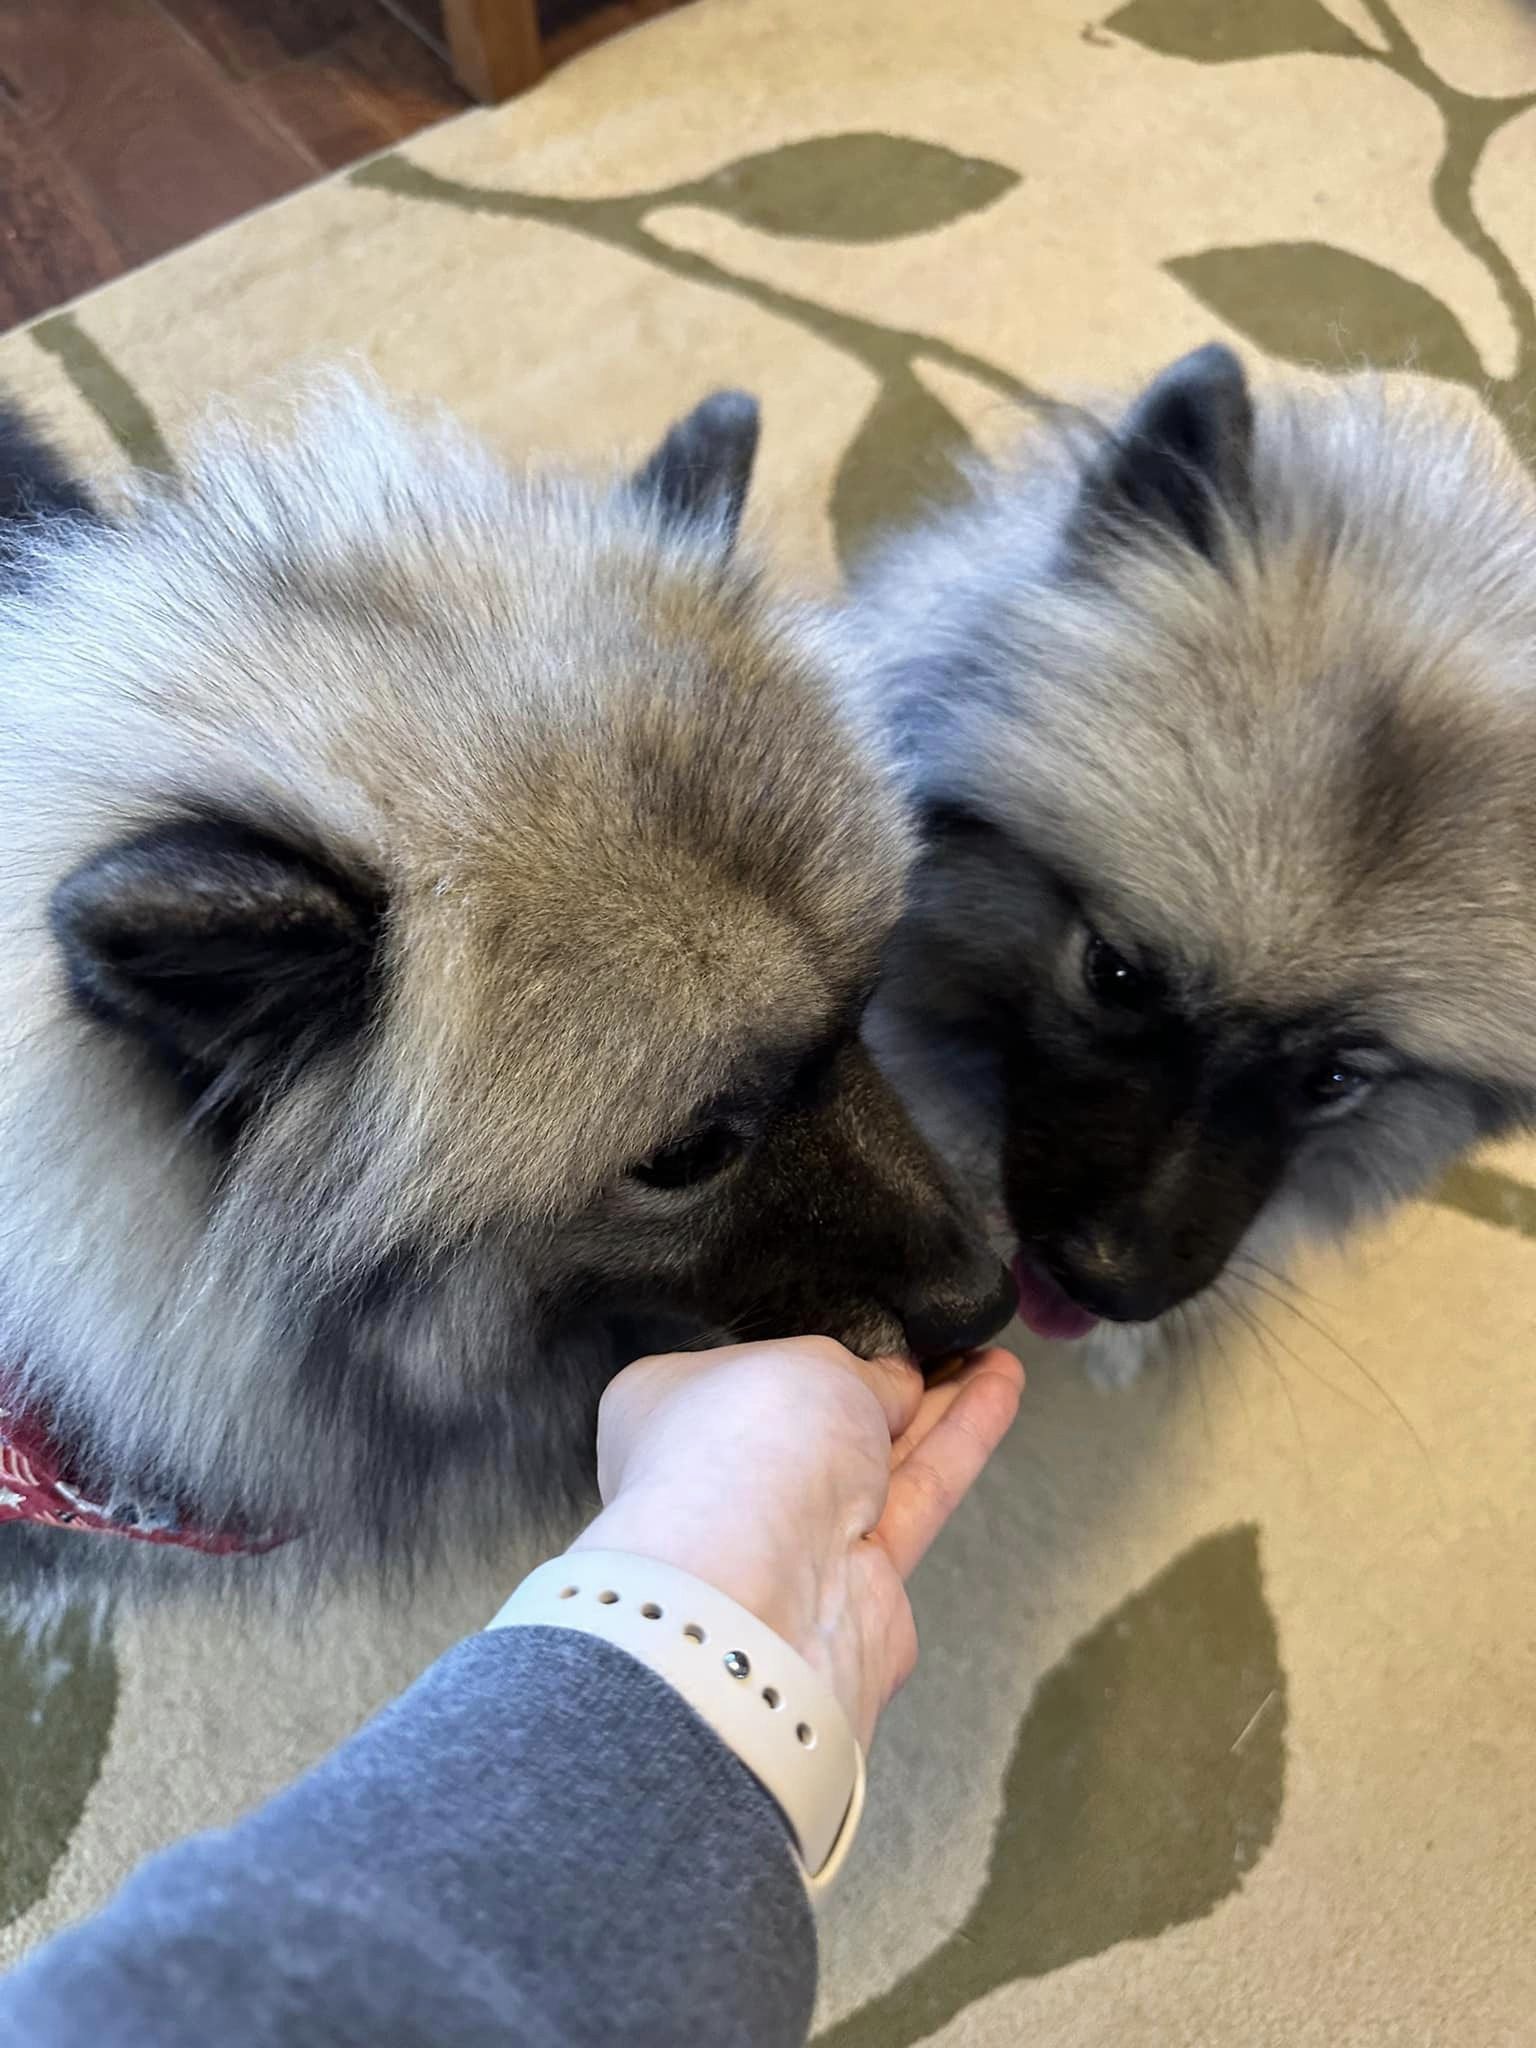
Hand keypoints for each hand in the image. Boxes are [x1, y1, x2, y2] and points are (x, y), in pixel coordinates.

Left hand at [571, 1338, 1022, 1747]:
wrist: (763, 1598)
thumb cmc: (753, 1445)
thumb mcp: (810, 1366)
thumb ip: (863, 1375)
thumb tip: (894, 1389)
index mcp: (668, 1411)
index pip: (743, 1371)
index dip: (807, 1350)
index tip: (867, 1325)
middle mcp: (723, 1475)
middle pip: (819, 1420)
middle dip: (885, 1378)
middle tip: (948, 1335)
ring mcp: (790, 1537)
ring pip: (877, 1457)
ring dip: (939, 1404)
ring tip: (995, 1350)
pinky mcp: (859, 1583)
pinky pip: (914, 1495)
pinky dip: (959, 1440)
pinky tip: (1004, 1386)